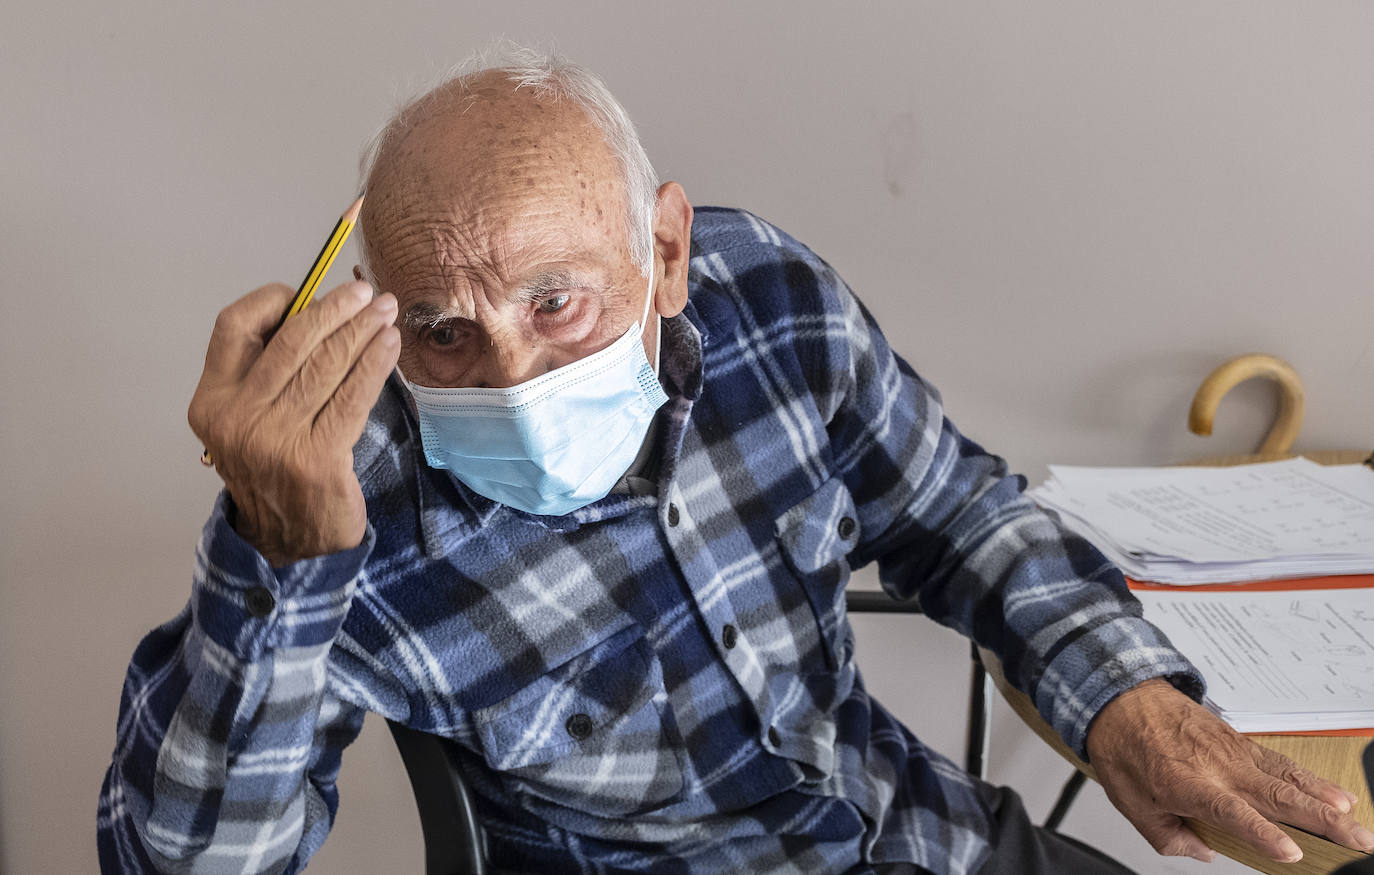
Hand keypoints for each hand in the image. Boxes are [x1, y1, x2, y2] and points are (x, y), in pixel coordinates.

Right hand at [188, 281, 399, 565]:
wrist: (290, 542)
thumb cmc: (276, 471)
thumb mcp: (250, 422)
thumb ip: (266, 373)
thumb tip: (314, 310)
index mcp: (211, 402)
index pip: (232, 328)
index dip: (269, 301)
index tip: (305, 292)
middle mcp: (236, 418)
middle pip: (291, 340)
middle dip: (335, 308)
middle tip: (367, 293)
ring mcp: (275, 439)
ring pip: (326, 365)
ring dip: (362, 330)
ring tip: (386, 311)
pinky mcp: (317, 456)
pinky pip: (352, 396)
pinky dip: (375, 364)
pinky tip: (389, 345)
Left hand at [1086, 678, 1373, 862]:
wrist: (1121, 697)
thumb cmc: (1124, 746)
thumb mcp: (1129, 803)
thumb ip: (1167, 837)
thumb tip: (1204, 852)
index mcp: (1183, 782)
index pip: (1231, 812)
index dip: (1262, 833)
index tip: (1291, 852)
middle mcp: (1215, 766)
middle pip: (1275, 797)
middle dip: (1321, 822)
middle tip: (1357, 841)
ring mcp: (1232, 752)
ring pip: (1287, 778)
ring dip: (1325, 801)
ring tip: (1355, 822)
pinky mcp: (1239, 742)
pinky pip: (1280, 763)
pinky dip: (1310, 779)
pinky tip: (1333, 793)